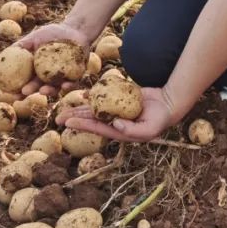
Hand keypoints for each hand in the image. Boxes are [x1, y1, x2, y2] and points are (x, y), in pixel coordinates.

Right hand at [16, 22, 92, 96]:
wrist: (74, 29)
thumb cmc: (52, 33)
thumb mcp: (34, 37)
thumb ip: (20, 46)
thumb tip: (3, 55)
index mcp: (35, 69)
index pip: (24, 81)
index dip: (16, 88)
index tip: (9, 92)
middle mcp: (47, 76)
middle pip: (37, 87)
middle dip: (30, 91)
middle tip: (24, 92)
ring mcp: (60, 78)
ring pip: (53, 88)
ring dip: (48, 91)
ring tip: (42, 91)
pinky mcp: (74, 77)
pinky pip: (70, 83)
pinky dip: (67, 86)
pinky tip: (64, 85)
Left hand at [58, 87, 182, 142]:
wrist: (168, 104)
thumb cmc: (160, 119)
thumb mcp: (149, 129)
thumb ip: (132, 130)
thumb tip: (114, 125)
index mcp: (119, 132)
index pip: (97, 128)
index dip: (83, 125)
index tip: (69, 122)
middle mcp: (115, 123)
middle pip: (91, 120)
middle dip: (75, 118)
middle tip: (57, 118)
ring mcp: (116, 111)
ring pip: (94, 110)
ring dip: (79, 109)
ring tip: (64, 110)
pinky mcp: (119, 100)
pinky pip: (103, 99)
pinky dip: (92, 97)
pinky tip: (82, 95)